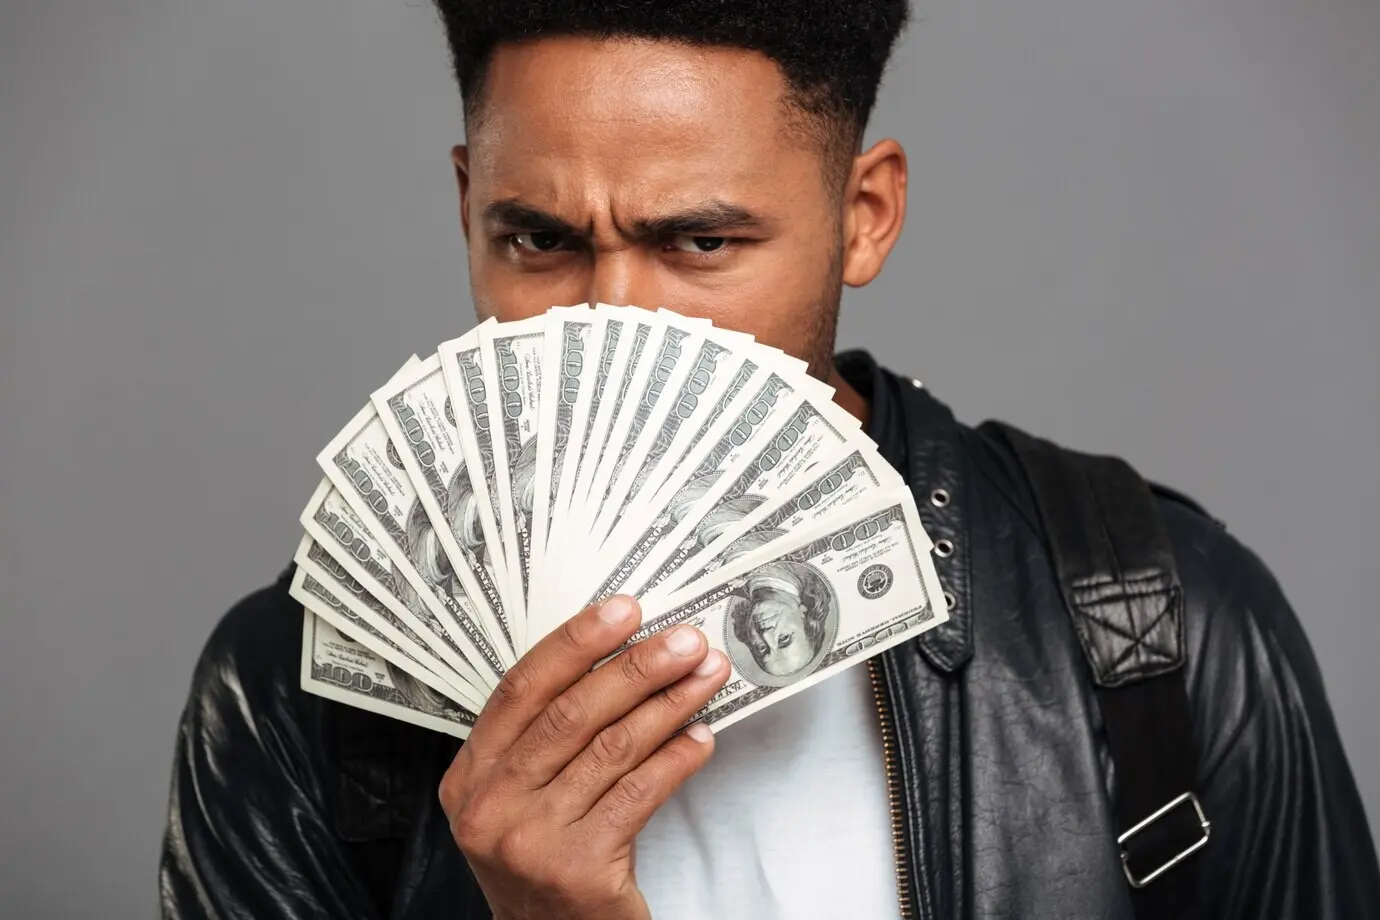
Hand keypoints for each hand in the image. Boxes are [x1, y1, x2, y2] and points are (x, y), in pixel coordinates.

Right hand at [439, 596, 729, 919]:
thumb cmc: (545, 861)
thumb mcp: (521, 797)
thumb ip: (546, 738)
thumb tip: (619, 656)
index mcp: (470, 776)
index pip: (521, 688)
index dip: (575, 643)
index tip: (624, 611)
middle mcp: (489, 806)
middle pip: (570, 713)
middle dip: (636, 667)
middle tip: (684, 641)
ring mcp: (529, 840)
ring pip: (611, 749)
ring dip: (668, 705)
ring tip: (705, 677)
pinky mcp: (576, 868)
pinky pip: (638, 794)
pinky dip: (676, 759)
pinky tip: (701, 738)